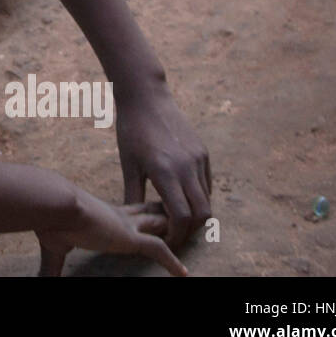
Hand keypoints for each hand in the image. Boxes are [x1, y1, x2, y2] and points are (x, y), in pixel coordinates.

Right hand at [36, 193, 186, 276]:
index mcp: (103, 213)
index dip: (145, 212)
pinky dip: (172, 262)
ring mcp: (126, 225)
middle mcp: (119, 216)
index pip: (132, 211)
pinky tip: (183, 274)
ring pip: (160, 226)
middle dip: (168, 213)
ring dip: (176, 232)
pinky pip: (158, 249)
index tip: (156, 211)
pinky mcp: (129, 237)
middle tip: (185, 214)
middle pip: (151, 212)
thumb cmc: (49, 219)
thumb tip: (39, 280)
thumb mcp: (53, 244)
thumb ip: (52, 265)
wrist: (54, 204)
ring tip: (196, 237)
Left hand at [115, 87, 211, 247]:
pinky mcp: (203, 152)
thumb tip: (132, 221)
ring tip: (176, 216)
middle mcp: (187, 167)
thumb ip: (133, 194)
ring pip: (207, 199)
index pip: (181, 216)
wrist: (146, 97)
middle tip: (174, 234)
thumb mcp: (128, 164)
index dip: (176, 234)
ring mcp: (199, 159)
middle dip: (189, 229)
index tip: (166, 239)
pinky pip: (207, 183)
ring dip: (195, 213)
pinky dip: (199, 197)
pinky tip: (181, 196)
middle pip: (202, 213)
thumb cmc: (132, 130)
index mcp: (165, 172)